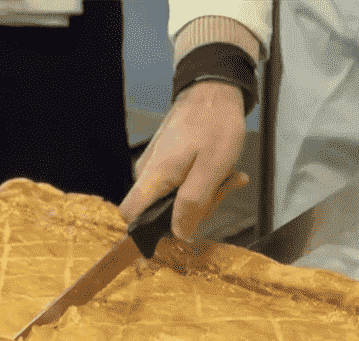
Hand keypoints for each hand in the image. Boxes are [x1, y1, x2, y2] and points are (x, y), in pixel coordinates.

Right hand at [119, 81, 249, 242]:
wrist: (214, 90)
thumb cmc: (214, 124)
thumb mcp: (212, 169)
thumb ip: (193, 204)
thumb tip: (179, 234)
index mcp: (154, 177)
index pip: (130, 215)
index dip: (151, 230)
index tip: (181, 227)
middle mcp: (148, 173)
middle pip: (160, 212)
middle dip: (195, 208)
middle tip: (220, 189)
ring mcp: (157, 167)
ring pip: (175, 199)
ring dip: (205, 193)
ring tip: (227, 175)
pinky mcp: (167, 161)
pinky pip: (181, 184)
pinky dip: (203, 180)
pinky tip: (222, 171)